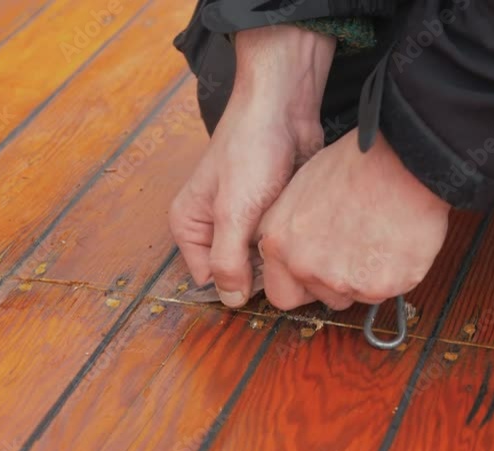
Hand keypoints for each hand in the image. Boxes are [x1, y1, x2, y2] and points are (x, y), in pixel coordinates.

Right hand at [169, 25, 334, 307]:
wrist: (282, 107)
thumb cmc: (250, 151)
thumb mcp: (233, 212)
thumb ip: (228, 260)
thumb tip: (231, 302)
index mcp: (188, 227)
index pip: (211, 280)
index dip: (240, 284)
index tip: (268, 275)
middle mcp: (211, 226)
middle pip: (238, 271)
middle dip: (263, 267)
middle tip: (286, 254)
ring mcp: (242, 218)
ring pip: (262, 257)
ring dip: (279, 252)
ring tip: (296, 237)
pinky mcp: (269, 210)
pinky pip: (279, 239)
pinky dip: (292, 237)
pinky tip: (305, 227)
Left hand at [257, 129, 450, 310]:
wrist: (400, 161)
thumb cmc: (355, 164)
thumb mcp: (301, 190)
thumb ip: (293, 230)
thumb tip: (296, 244)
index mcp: (279, 242)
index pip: (281, 293)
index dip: (303, 285)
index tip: (318, 274)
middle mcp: (305, 266)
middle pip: (324, 297)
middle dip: (339, 282)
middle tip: (357, 250)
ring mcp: (342, 280)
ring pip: (357, 295)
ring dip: (368, 276)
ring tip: (379, 237)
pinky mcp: (380, 286)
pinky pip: (388, 290)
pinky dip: (395, 272)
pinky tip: (397, 241)